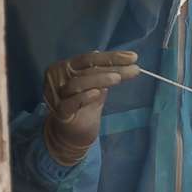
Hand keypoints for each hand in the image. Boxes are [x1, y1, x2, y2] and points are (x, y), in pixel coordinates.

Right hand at [40, 51, 139, 165]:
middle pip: (85, 68)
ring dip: (99, 79)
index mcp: (67, 67)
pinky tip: (97, 93)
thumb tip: (126, 59)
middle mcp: (58, 78)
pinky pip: (70, 103)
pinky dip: (83, 97)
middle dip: (111, 66)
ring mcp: (57, 95)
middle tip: (133, 69)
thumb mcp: (99, 87)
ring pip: (77, 83)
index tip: (133, 57)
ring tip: (118, 78)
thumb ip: (107, 73)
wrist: (74, 134)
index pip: (89, 58)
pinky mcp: (60, 113)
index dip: (111, 57)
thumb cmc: (85, 106)